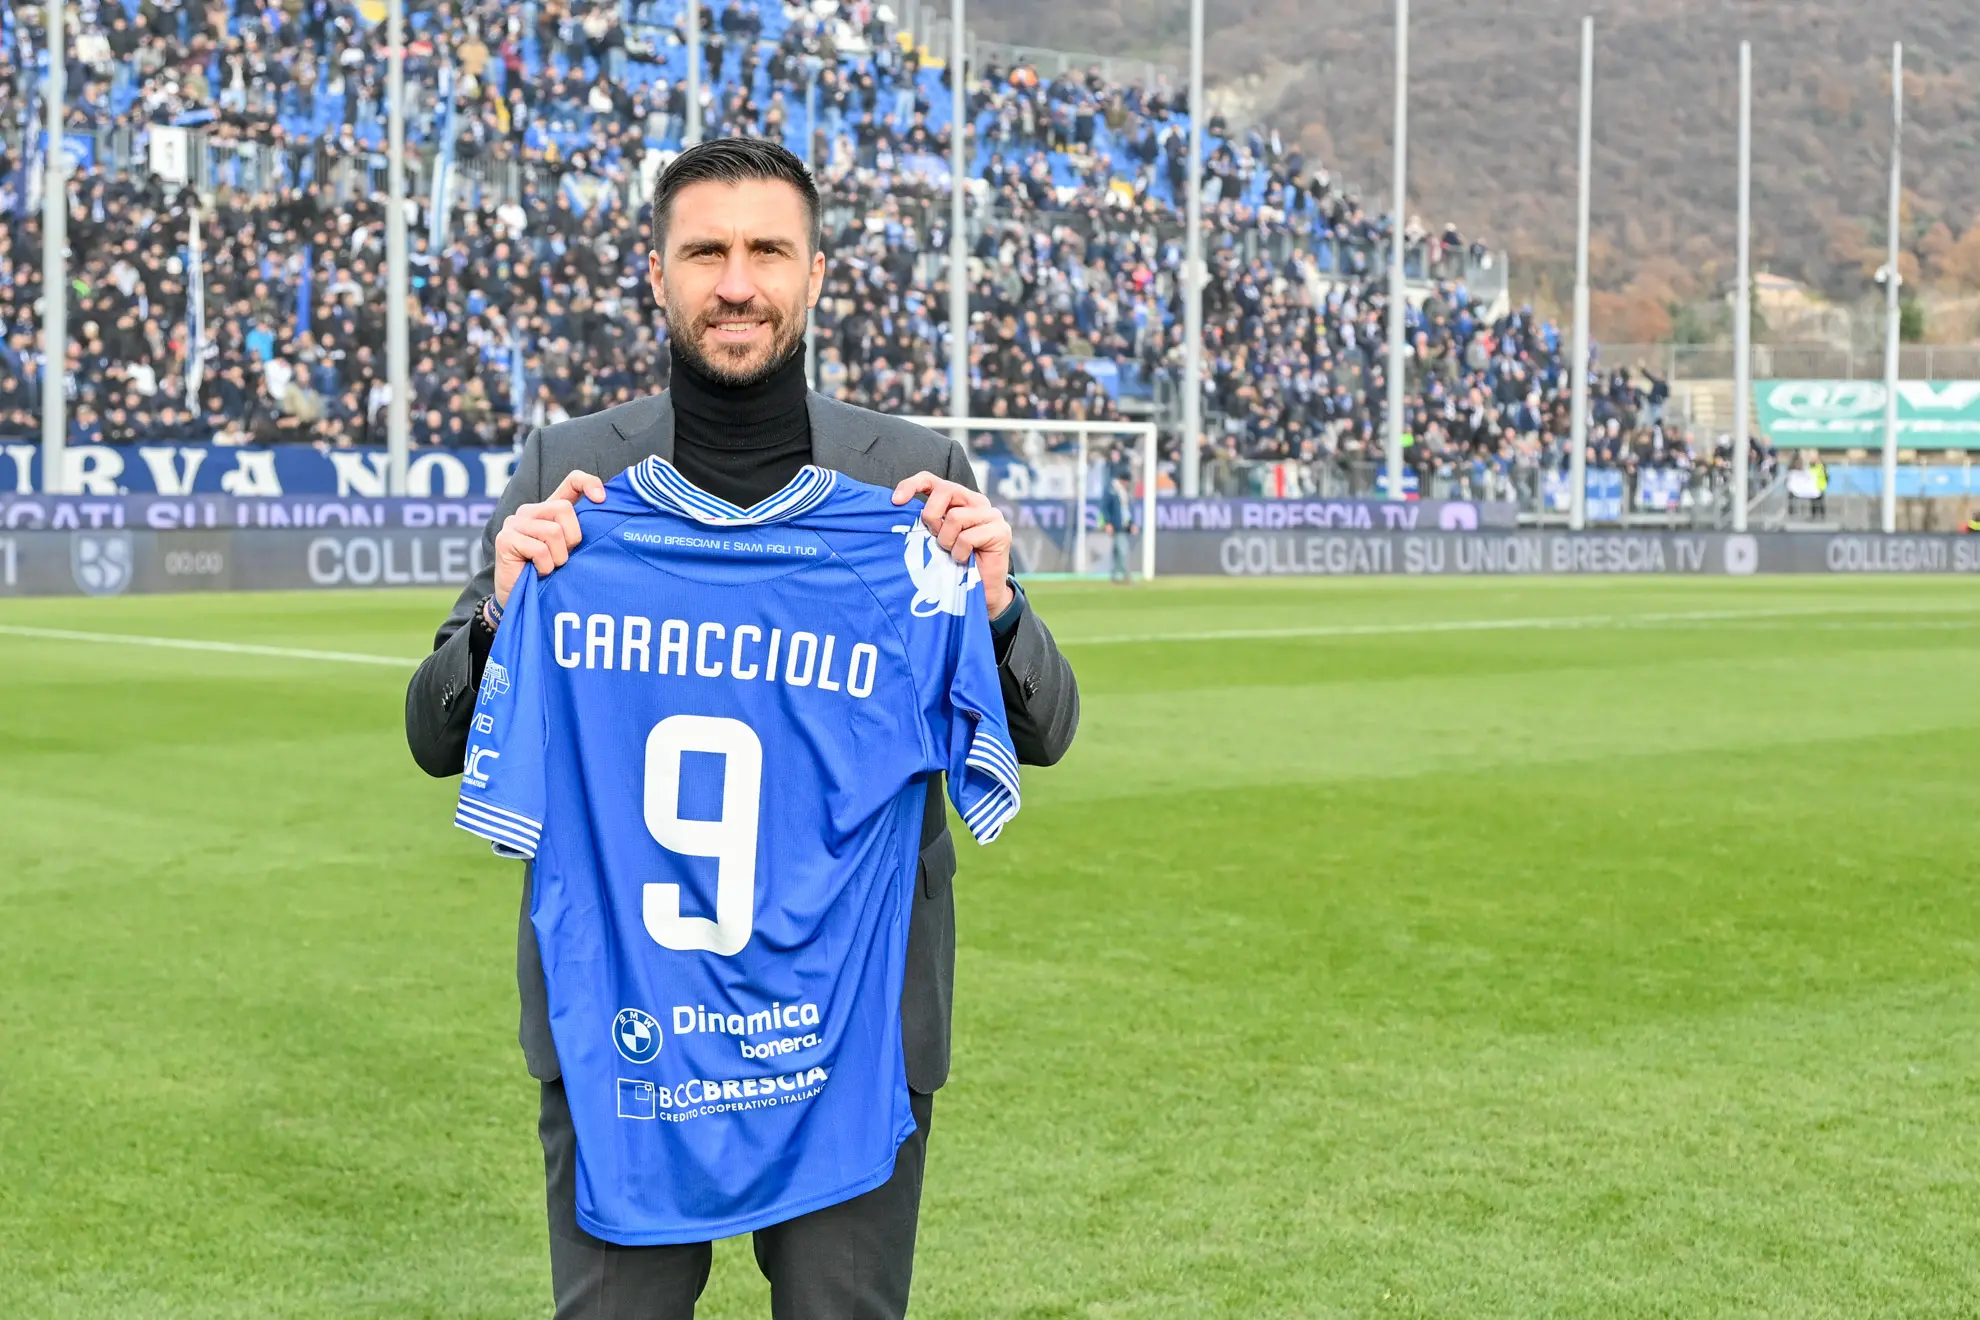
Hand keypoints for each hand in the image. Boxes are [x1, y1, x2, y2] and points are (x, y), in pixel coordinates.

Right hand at [493, 470, 606, 609]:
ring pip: (553, 531)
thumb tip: (606, 513)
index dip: (589, 483)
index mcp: (549, 509)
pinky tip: (538, 572)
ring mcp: (515, 523)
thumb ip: (581, 532)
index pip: (571, 481)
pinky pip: (540, 549)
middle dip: (572, 538)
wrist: (521, 601)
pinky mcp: (505, 539)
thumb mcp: (571, 550)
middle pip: (564, 508)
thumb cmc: (550, 576)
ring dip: (558, 557)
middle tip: (563, 557)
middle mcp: (530, 511)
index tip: (602, 499)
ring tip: (550, 567)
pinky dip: (545, 566)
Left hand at [891, 471, 1014, 618]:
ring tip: (953, 553)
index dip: (913, 485)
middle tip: (934, 537)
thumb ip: (928, 522)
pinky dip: (960, 553)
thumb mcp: (935, 538)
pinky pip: (967, 537)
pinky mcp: (1000, 532)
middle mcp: (977, 502)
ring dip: (947, 541)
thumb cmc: (955, 565)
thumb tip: (899, 509)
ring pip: (955, 517)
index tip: (896, 501)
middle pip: (946, 490)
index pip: (933, 480)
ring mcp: (992, 515)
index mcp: (960, 499)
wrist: (982, 593)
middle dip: (931, 515)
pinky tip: (966, 560)